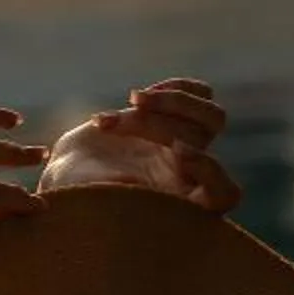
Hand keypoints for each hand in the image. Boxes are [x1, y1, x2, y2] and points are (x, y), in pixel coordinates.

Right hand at [86, 77, 241, 215]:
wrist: (69, 170)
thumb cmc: (76, 191)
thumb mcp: (88, 195)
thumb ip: (114, 190)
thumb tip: (136, 180)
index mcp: (181, 206)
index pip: (224, 193)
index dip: (209, 168)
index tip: (176, 150)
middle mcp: (191, 176)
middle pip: (208, 143)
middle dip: (170, 122)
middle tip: (131, 113)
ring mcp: (189, 146)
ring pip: (211, 115)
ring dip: (171, 101)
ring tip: (132, 99)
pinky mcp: (179, 120)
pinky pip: (202, 94)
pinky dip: (178, 88)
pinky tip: (140, 96)